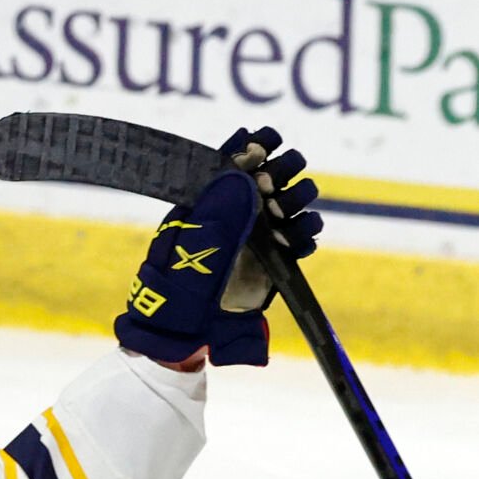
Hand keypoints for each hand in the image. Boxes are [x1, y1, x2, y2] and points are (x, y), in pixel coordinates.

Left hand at [114, 128, 322, 366]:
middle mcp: (234, 216)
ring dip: (296, 198)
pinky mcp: (274, 262)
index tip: (264, 141)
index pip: (231, 165)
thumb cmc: (173, 295)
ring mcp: (256, 238)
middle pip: (268, 178)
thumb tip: (240, 177)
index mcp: (206, 206)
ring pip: (289, 203)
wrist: (182, 338)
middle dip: (278, 172)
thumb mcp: (189, 253)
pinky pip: (299, 239)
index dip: (250, 148)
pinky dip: (305, 234)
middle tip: (276, 181)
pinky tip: (300, 236)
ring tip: (289, 211)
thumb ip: (215, 219)